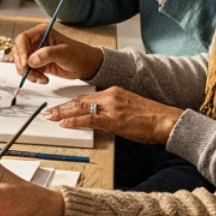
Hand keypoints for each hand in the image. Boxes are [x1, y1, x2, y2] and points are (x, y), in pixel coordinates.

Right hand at [12, 23, 102, 82]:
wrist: (86, 66)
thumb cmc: (78, 54)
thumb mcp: (64, 52)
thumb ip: (47, 54)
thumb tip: (31, 61)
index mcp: (41, 33)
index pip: (22, 39)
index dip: (21, 51)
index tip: (25, 63)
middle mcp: (36, 42)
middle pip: (19, 52)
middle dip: (23, 65)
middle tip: (30, 73)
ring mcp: (36, 53)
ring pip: (21, 63)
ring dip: (28, 73)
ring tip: (41, 78)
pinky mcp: (37, 64)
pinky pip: (28, 71)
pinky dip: (32, 77)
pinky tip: (43, 79)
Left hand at [44, 88, 181, 144]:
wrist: (167, 121)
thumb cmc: (151, 118)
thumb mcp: (128, 109)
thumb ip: (112, 111)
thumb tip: (98, 119)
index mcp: (114, 92)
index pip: (87, 96)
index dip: (71, 102)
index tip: (60, 106)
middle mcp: (111, 96)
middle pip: (80, 100)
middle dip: (63, 106)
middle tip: (49, 111)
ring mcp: (112, 107)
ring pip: (81, 108)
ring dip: (63, 113)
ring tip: (51, 117)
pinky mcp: (114, 119)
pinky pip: (89, 119)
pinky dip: (74, 121)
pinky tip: (64, 123)